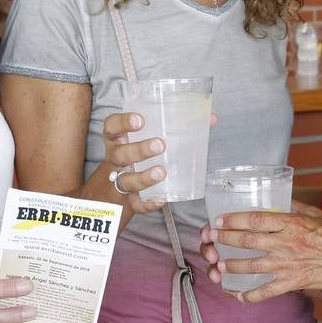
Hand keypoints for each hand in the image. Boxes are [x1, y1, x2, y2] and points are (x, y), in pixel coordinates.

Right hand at [96, 111, 220, 217]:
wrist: (110, 192)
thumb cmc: (139, 155)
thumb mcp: (149, 138)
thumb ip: (179, 126)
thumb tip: (211, 118)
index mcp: (118, 140)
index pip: (112, 126)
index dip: (122, 122)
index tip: (140, 120)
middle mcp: (115, 159)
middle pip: (120, 154)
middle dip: (139, 150)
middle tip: (160, 145)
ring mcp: (119, 181)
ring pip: (126, 180)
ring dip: (143, 177)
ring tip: (162, 172)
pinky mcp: (128, 201)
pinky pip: (136, 204)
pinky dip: (148, 203)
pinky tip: (161, 199)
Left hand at [200, 201, 321, 302]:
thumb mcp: (315, 214)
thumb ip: (293, 207)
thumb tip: (276, 200)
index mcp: (291, 224)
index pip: (256, 220)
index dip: (234, 220)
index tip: (219, 221)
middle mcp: (287, 244)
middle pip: (249, 241)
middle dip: (226, 240)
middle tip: (211, 239)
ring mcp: (289, 265)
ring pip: (253, 266)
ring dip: (232, 266)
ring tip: (218, 265)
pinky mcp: (293, 282)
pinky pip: (268, 291)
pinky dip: (251, 295)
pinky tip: (238, 295)